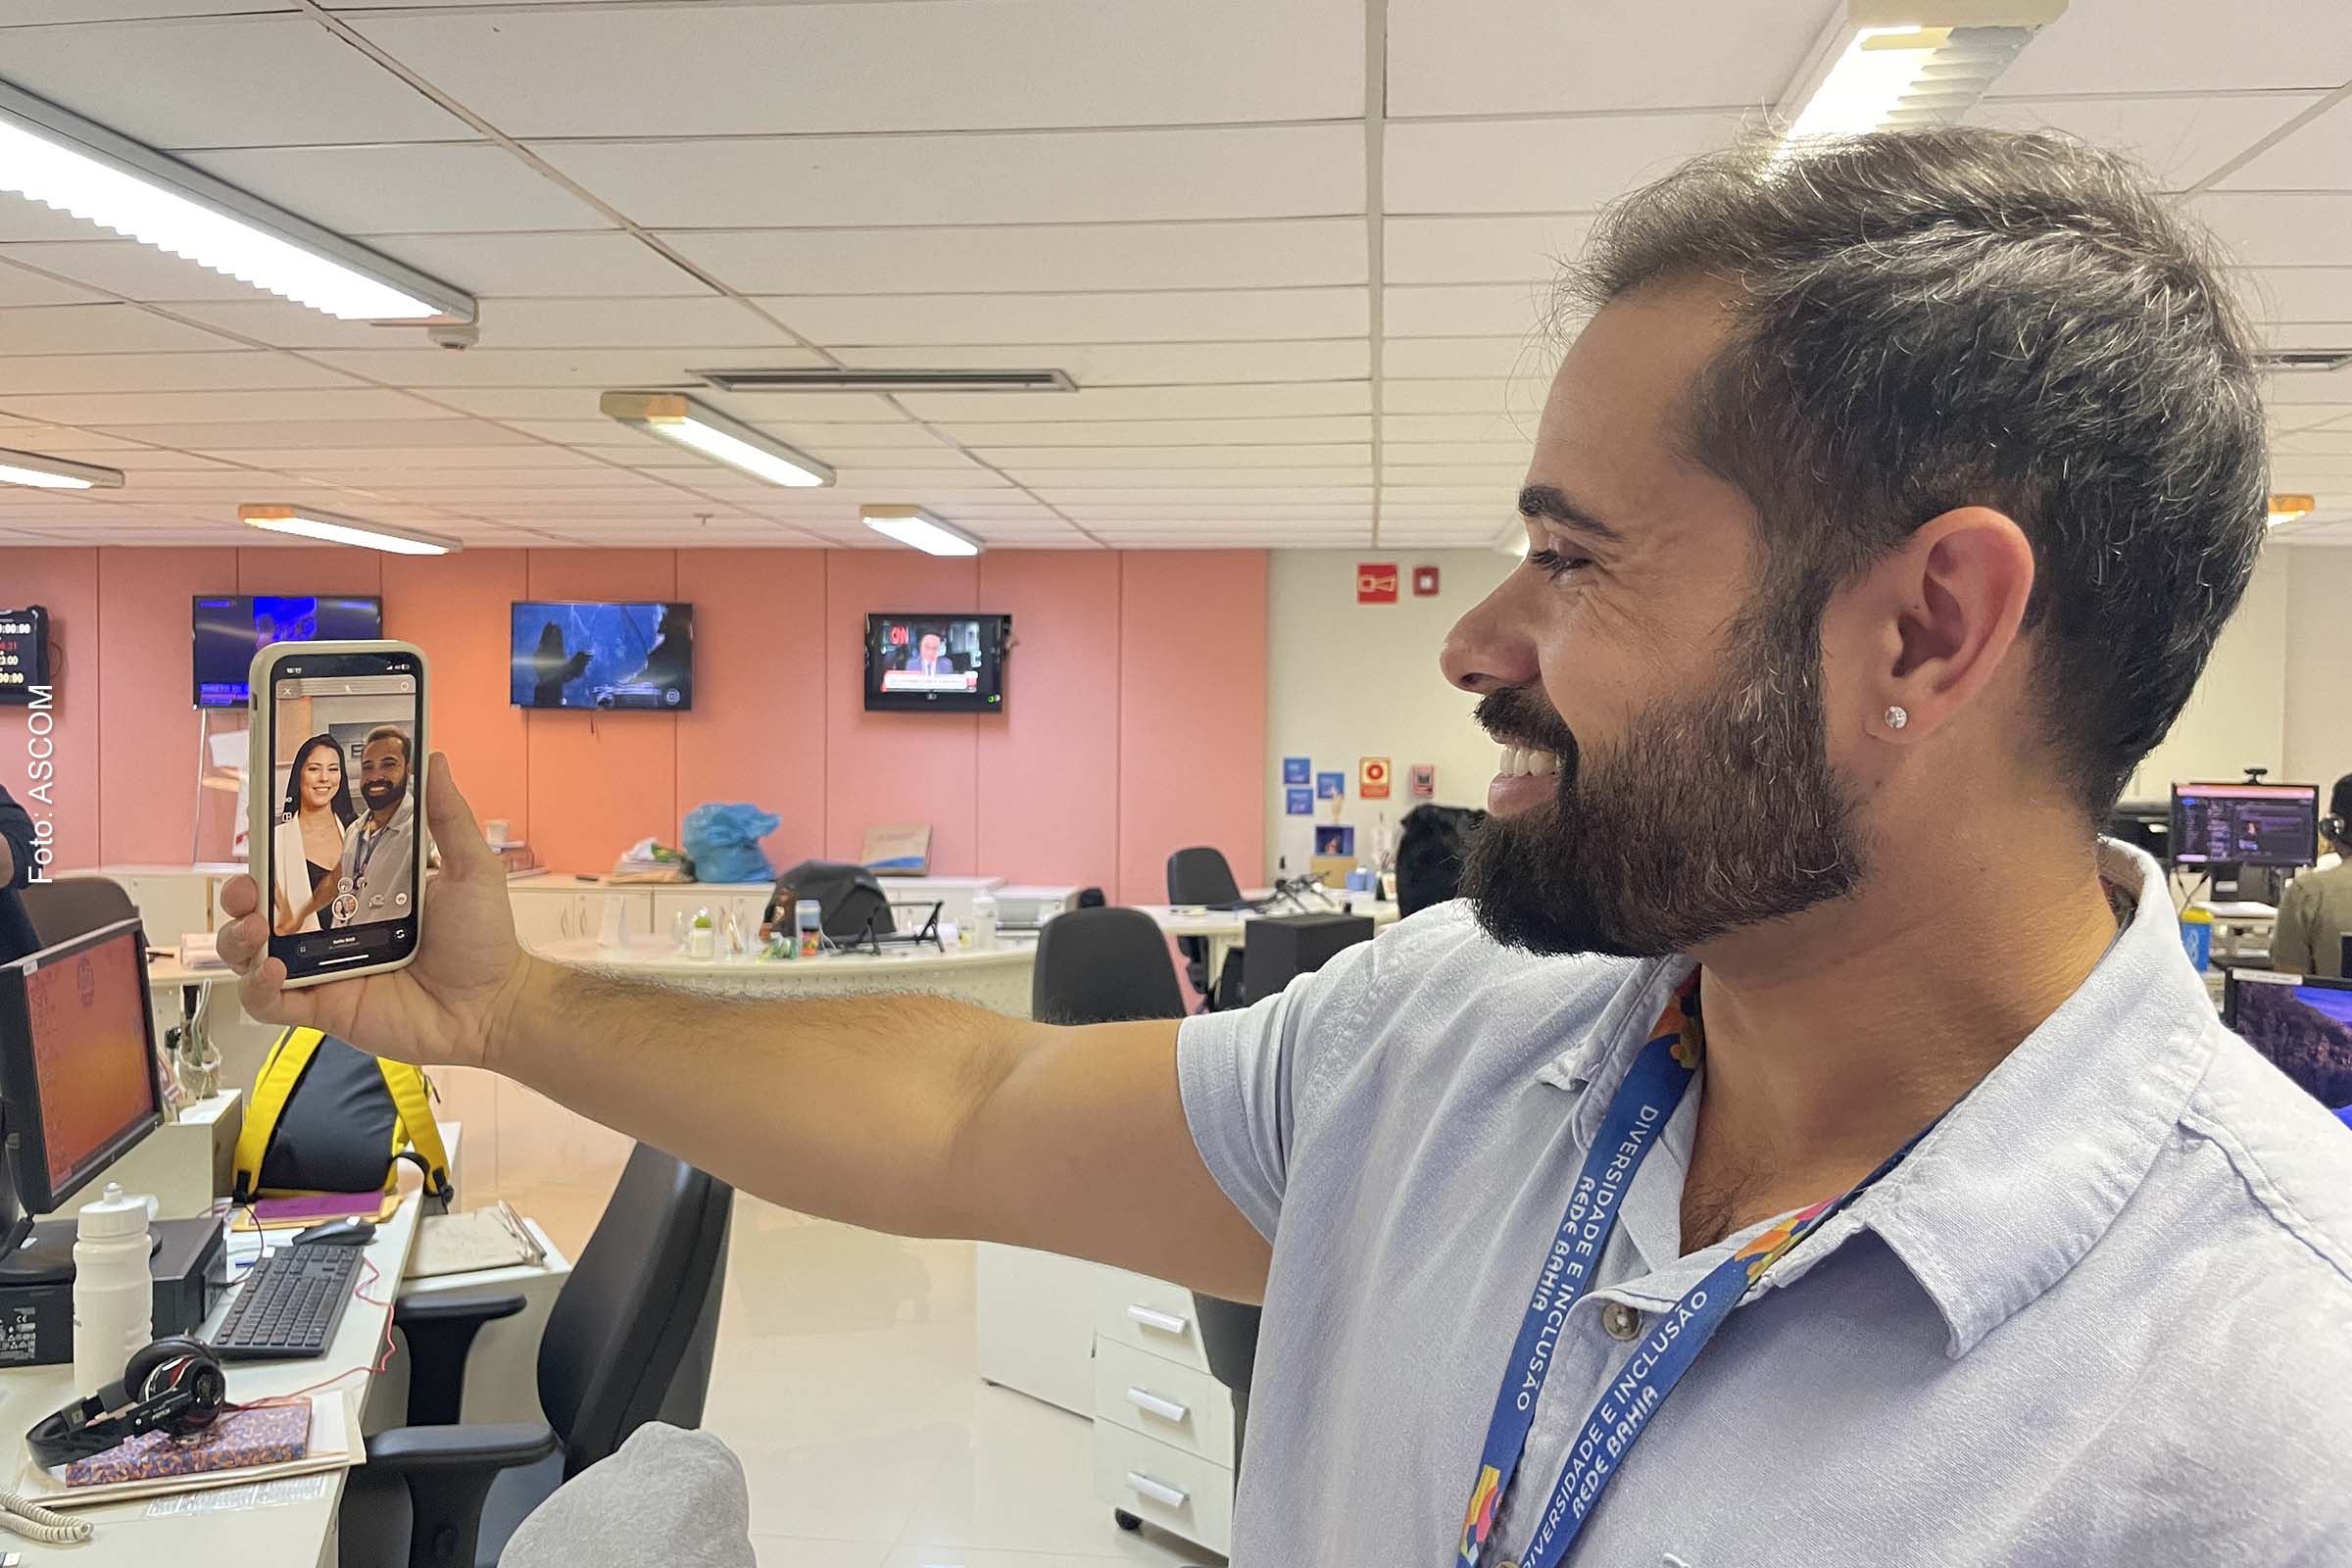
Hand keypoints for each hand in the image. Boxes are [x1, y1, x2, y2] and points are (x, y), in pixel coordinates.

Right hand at [217, 754, 534, 1071]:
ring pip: (251, 955)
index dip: (272, 852)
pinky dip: (257, 988)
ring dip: (237, 938)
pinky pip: (269, 1003)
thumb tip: (432, 759)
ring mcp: (324, 969)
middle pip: (261, 909)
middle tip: (247, 887)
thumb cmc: (484, 939)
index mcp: (358, 891)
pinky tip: (274, 970)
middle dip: (240, 895)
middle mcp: (333, 930)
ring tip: (255, 926)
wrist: (495, 1005)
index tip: (260, 830)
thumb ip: (447, 816)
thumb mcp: (469, 868)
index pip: (300, 867)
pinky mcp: (324, 1008)